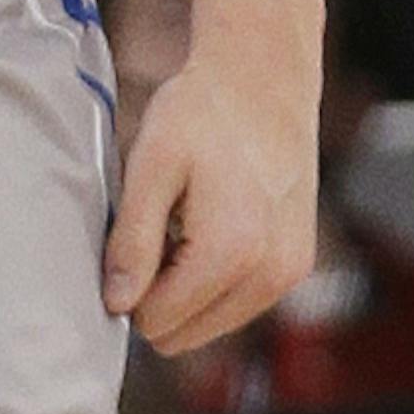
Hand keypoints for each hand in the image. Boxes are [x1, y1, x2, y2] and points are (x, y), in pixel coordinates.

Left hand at [103, 49, 316, 354]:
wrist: (264, 79)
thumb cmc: (202, 112)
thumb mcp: (151, 164)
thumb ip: (133, 240)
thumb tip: (116, 304)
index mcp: (231, 253)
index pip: (157, 321)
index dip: (127, 287)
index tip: (128, 239)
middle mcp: (271, 275)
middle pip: (184, 334)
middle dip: (157, 294)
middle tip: (155, 229)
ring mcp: (290, 273)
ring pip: (210, 325)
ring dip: (186, 288)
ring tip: (184, 224)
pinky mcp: (297, 265)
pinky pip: (238, 304)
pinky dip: (214, 279)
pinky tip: (209, 227)